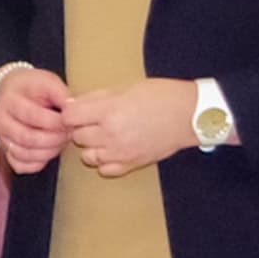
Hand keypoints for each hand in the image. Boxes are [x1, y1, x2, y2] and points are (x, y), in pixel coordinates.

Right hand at [0, 62, 70, 175]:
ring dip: (49, 152)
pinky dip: (36, 164)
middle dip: (54, 139)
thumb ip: (61, 94)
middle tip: (69, 134)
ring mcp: (1, 138)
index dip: (55, 122)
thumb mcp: (47, 81)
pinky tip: (47, 153)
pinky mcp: (5, 151)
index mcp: (9, 101)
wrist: (11, 91)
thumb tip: (74, 109)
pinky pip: (19, 166)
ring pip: (24, 155)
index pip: (32, 116)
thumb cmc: (32, 87)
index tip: (70, 121)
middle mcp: (0, 121)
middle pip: (27, 138)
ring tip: (61, 142)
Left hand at [59, 77, 201, 178]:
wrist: (188, 115)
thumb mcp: (125, 87)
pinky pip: (104, 170)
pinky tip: (113, 150)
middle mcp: (111, 135)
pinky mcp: (132, 165)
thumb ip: (96, 98)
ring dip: (92, 146)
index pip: (69, 117)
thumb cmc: (161, 96)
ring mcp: (121, 153)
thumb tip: (71, 104)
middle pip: (77, 136)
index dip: (71, 112)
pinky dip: (105, 162)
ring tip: (105, 135)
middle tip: (95, 120)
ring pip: (87, 156)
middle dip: (82, 127)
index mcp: (109, 111)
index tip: (78, 110)